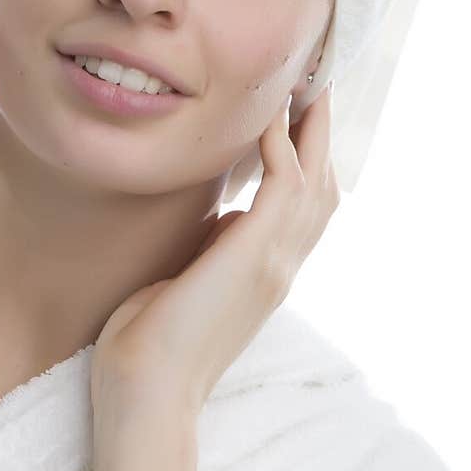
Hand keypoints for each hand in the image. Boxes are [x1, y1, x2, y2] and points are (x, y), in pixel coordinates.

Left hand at [90, 85, 337, 414]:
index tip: (299, 111)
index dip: (310, 155)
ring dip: (311, 127)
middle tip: (315, 80)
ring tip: (302, 81)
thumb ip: (215, 245)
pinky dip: (282, 145)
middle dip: (321, 130)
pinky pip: (285, 184)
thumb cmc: (151, 339)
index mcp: (267, 271)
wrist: (145, 390)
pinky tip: (267, 115)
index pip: (307, 203)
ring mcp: (276, 262)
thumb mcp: (191, 276)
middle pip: (324, 183)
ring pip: (316, 178)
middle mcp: (282, 265)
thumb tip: (221, 214)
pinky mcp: (257, 256)